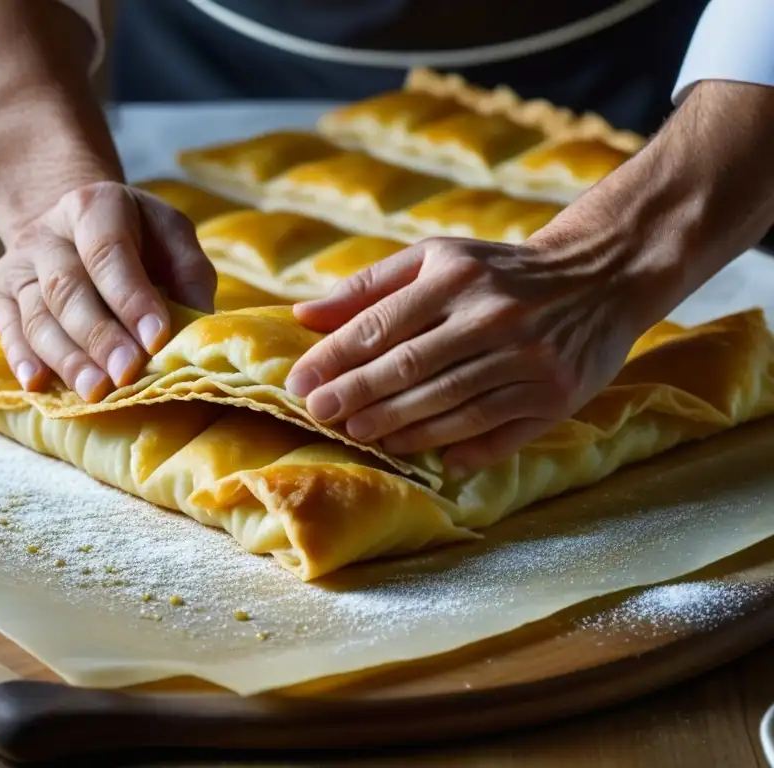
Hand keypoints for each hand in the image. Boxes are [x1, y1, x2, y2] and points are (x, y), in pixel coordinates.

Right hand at [0, 181, 216, 400]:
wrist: (76, 228)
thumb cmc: (139, 241)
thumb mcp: (172, 239)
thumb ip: (189, 275)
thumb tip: (197, 324)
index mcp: (96, 206)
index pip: (108, 252)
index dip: (131, 298)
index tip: (156, 340)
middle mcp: (49, 231)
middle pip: (67, 288)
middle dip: (99, 336)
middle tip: (126, 374)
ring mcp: (20, 263)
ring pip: (37, 315)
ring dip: (67, 358)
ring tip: (95, 391)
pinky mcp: (0, 291)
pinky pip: (8, 328)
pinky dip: (22, 358)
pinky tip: (39, 384)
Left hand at [284, 235, 654, 475]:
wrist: (600, 277)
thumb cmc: (497, 271)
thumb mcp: (436, 259)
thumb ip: (370, 287)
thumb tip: (301, 315)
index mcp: (458, 276)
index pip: (381, 324)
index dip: (334, 358)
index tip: (299, 382)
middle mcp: (494, 316)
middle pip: (410, 368)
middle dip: (356, 396)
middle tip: (318, 414)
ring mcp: (528, 359)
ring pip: (448, 404)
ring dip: (396, 426)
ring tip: (359, 434)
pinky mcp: (556, 395)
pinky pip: (495, 432)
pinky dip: (454, 448)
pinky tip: (420, 455)